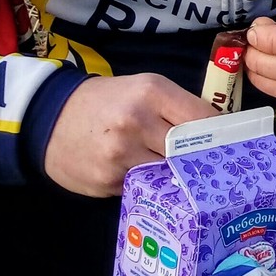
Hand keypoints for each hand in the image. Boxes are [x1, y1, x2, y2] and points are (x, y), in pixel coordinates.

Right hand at [44, 73, 218, 196]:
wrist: (49, 117)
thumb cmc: (106, 101)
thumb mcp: (143, 88)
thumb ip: (178, 107)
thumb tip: (216, 132)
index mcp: (152, 93)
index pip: (203, 120)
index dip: (218, 134)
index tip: (227, 143)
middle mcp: (137, 123)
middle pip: (189, 150)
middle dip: (198, 157)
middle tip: (208, 162)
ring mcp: (120, 155)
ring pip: (169, 173)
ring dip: (173, 173)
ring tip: (171, 168)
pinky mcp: (108, 181)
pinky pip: (144, 188)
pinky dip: (147, 184)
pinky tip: (139, 173)